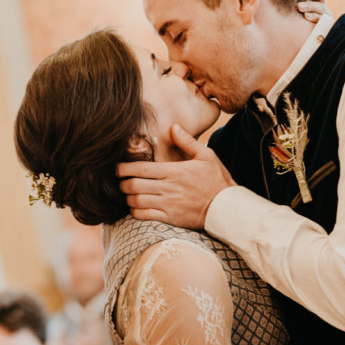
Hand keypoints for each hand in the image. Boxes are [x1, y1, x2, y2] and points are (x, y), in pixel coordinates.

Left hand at [117, 124, 234, 229]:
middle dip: (122, 183)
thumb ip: (188, 142)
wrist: (226, 208)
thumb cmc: (217, 180)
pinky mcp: (170, 218)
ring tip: (127, 194)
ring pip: (137, 201)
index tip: (117, 167)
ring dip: (127, 198)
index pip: (142, 168)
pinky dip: (135, 212)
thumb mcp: (207, 156)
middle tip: (120, 181)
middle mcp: (168, 188)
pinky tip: (135, 208)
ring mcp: (168, 204)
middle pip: (134, 185)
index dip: (125, 168)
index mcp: (174, 171)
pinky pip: (145, 215)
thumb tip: (174, 127)